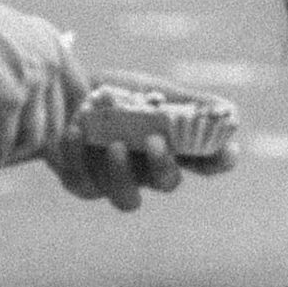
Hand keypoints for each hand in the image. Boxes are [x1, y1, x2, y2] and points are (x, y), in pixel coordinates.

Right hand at [0, 0, 81, 168]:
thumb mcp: (7, 33)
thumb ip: (26, 58)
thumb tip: (27, 98)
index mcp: (53, 43)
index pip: (79, 92)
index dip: (66, 117)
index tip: (47, 131)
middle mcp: (51, 61)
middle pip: (59, 120)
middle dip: (37, 141)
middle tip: (14, 152)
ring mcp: (33, 82)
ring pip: (34, 137)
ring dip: (13, 153)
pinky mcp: (8, 101)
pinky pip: (5, 143)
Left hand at [46, 70, 238, 210]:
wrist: (58, 91)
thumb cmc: (112, 91)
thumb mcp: (151, 88)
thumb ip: (187, 101)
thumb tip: (229, 111)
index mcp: (172, 146)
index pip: (206, 161)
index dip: (219, 160)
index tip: (227, 150)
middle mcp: (147, 170)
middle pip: (167, 182)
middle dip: (163, 165)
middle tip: (155, 141)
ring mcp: (114, 181)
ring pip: (127, 198)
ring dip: (121, 172)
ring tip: (113, 143)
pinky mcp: (81, 182)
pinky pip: (82, 180)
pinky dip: (79, 154)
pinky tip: (76, 129)